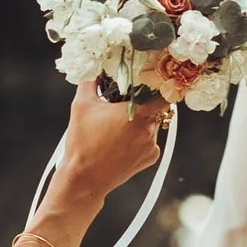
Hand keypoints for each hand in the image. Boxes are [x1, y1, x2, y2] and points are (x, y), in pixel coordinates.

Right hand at [54, 79, 167, 202]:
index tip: (152, 84)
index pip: (164, 94)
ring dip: (141, 123)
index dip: (160, 87)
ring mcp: (151, 146)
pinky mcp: (150, 159)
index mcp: (137, 114)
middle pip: (156, 109)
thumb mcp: (82, 105)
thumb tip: (94, 67)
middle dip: (143, 105)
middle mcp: (149, 130)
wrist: (84, 179)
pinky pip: (151, 142)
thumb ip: (90, 81)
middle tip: (124, 106)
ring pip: (153, 125)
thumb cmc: (82, 142)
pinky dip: (140, 139)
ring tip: (118, 129)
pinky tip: (122, 143)